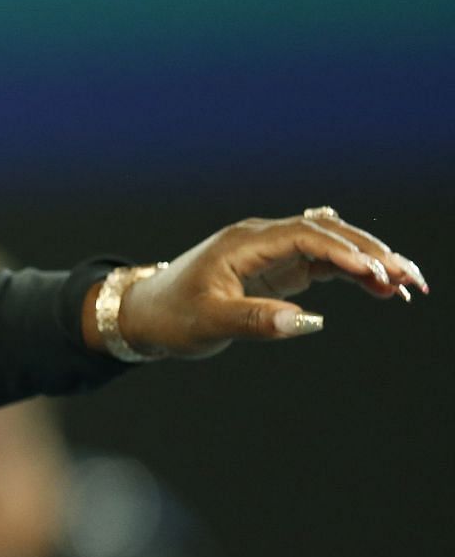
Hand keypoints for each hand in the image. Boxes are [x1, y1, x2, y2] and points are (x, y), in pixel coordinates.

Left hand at [107, 209, 427, 359]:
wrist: (147, 313)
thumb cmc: (173, 316)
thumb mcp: (210, 322)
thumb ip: (257, 321)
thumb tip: (308, 322)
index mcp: (243, 243)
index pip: (304, 236)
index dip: (342, 253)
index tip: (375, 274)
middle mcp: (262, 239)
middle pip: (327, 234)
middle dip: (370, 253)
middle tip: (410, 278)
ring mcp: (273, 252)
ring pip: (332, 247)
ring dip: (370, 262)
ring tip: (408, 286)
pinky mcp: (278, 269)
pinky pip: (325, 264)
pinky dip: (354, 273)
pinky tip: (382, 289)